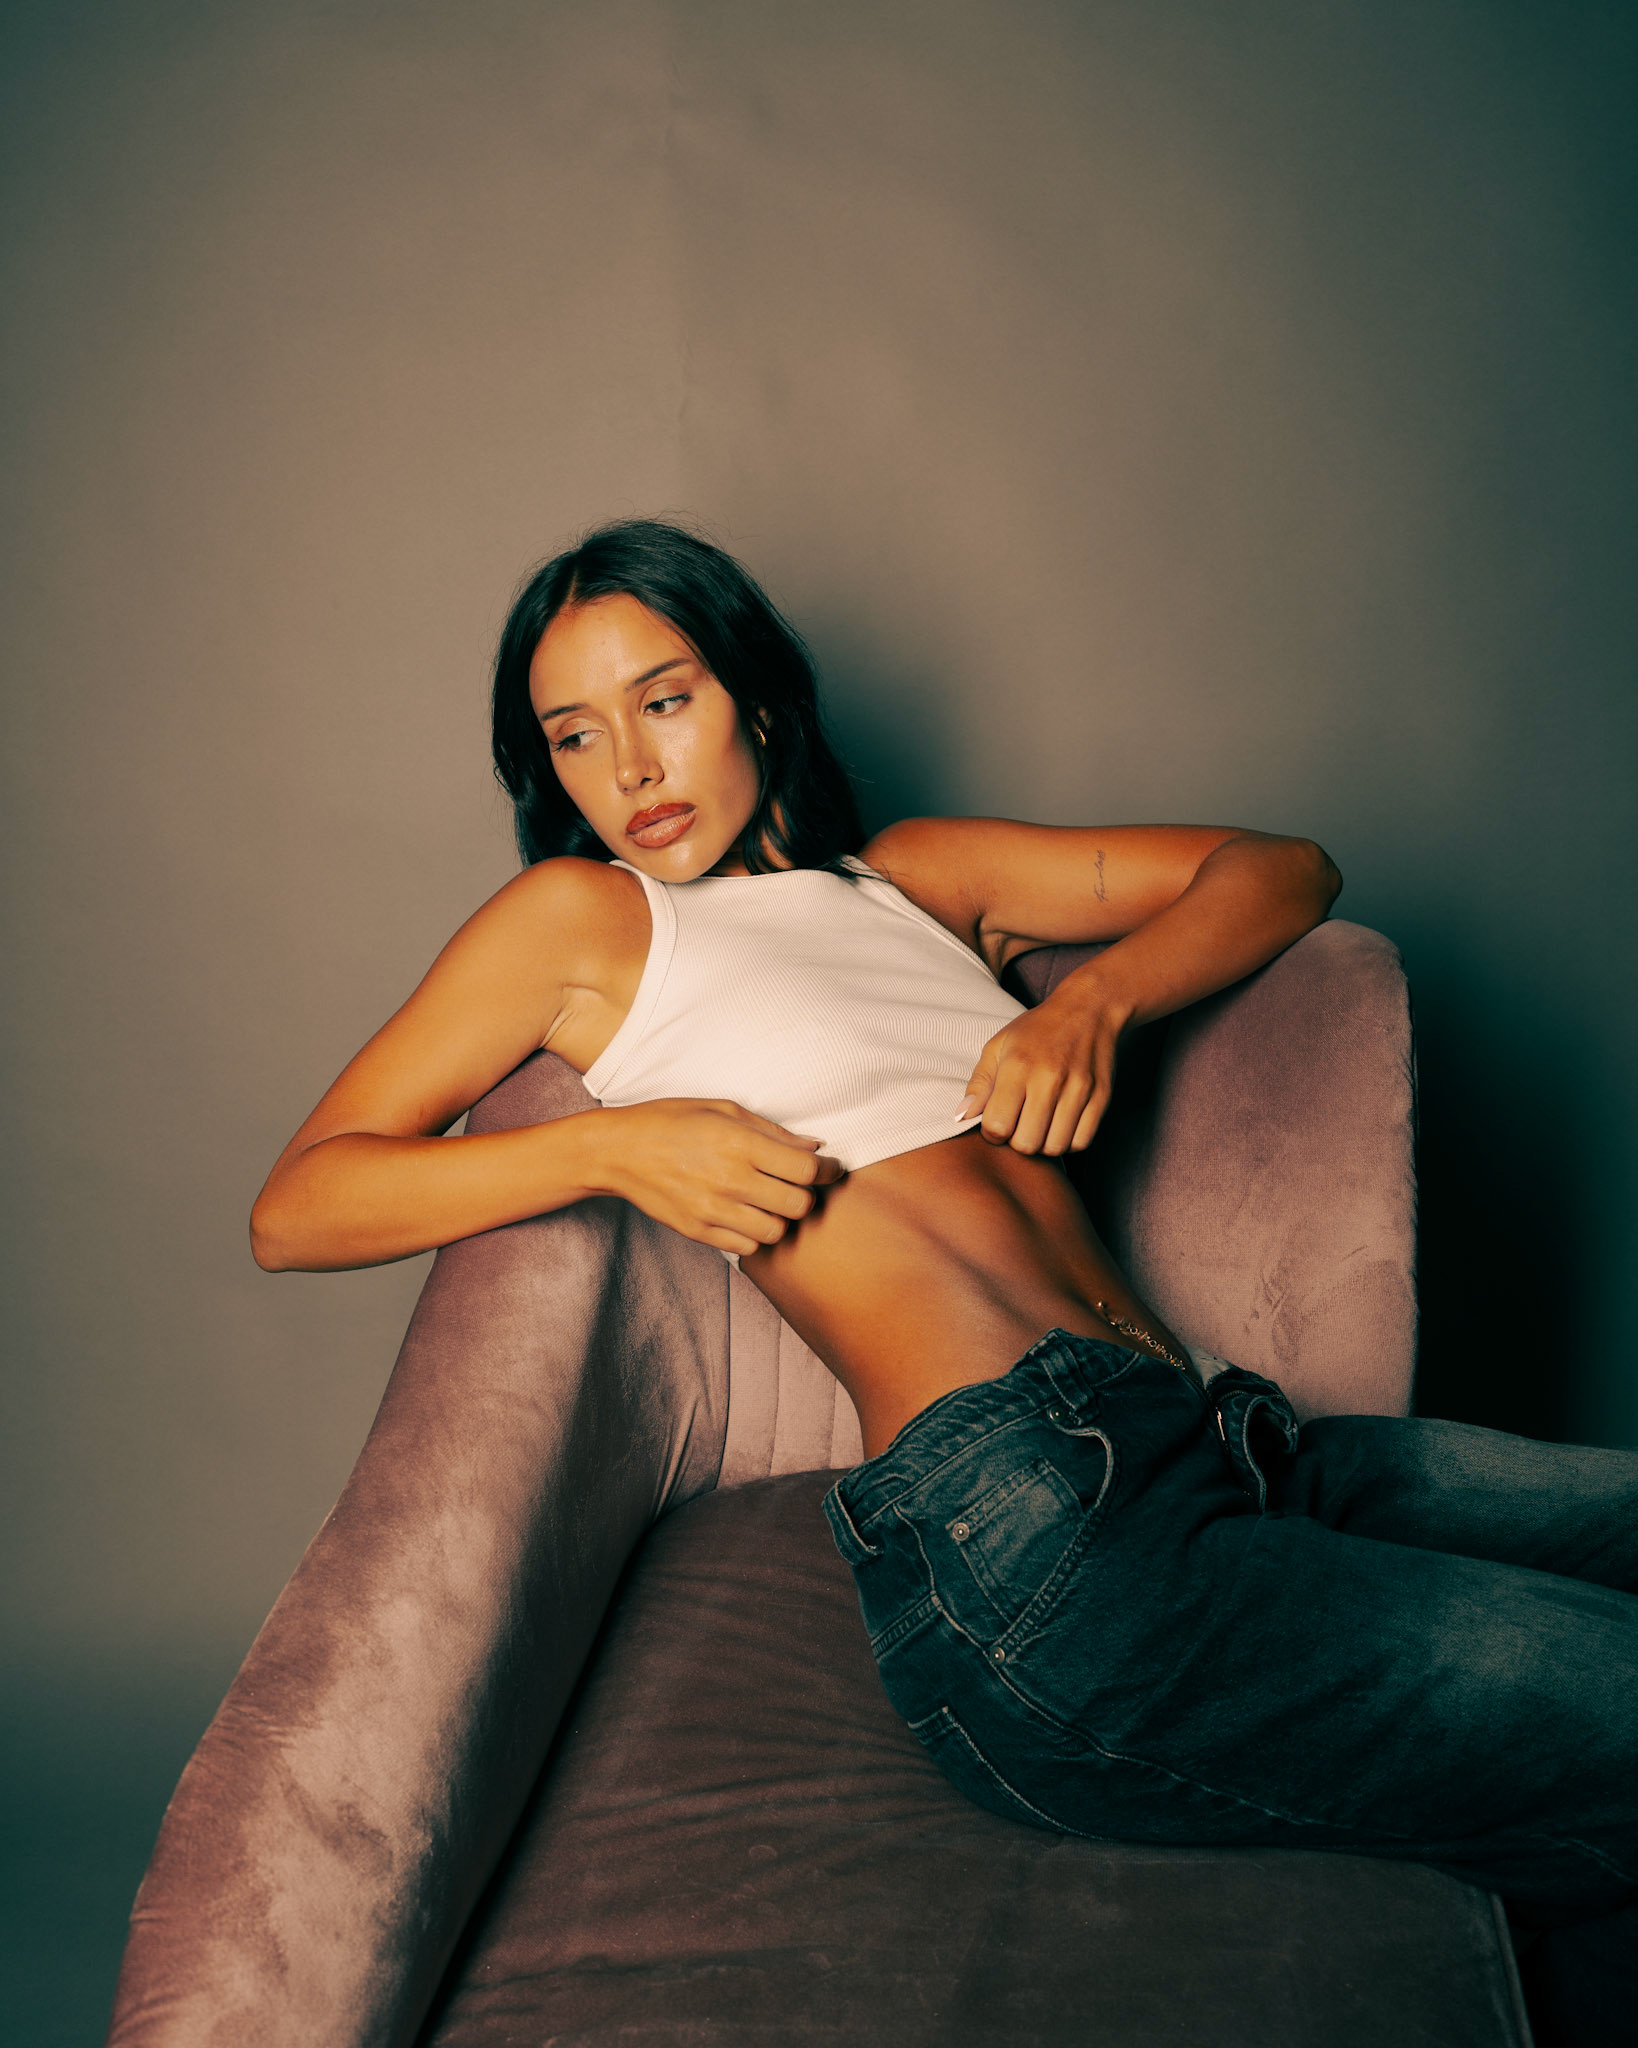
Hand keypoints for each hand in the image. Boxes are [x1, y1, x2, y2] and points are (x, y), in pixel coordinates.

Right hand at [589, 1099, 844, 1257]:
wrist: (619, 1151)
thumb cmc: (672, 1121)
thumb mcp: (723, 1109)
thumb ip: (773, 1131)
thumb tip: (815, 1147)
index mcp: (740, 1143)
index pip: (806, 1170)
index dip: (827, 1171)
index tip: (829, 1169)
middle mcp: (730, 1179)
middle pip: (798, 1205)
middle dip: (805, 1195)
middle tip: (795, 1185)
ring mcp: (713, 1210)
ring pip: (776, 1232)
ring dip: (780, 1218)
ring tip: (768, 1202)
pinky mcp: (698, 1232)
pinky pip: (747, 1247)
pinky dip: (754, 1234)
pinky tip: (744, 1214)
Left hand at [956, 982, 1134, 1155]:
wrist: (1088, 1009)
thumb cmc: (1037, 1030)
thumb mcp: (999, 1046)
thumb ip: (979, 1083)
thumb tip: (962, 1117)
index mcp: (1018, 1066)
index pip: (997, 1126)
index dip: (992, 1132)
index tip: (997, 1121)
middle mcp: (1049, 1079)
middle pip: (1026, 1143)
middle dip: (1017, 1141)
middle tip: (1019, 1124)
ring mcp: (1079, 1090)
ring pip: (1055, 1147)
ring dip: (1043, 1143)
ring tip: (1040, 1124)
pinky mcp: (1101, 1097)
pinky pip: (1081, 1142)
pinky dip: (1068, 1141)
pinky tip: (1060, 1124)